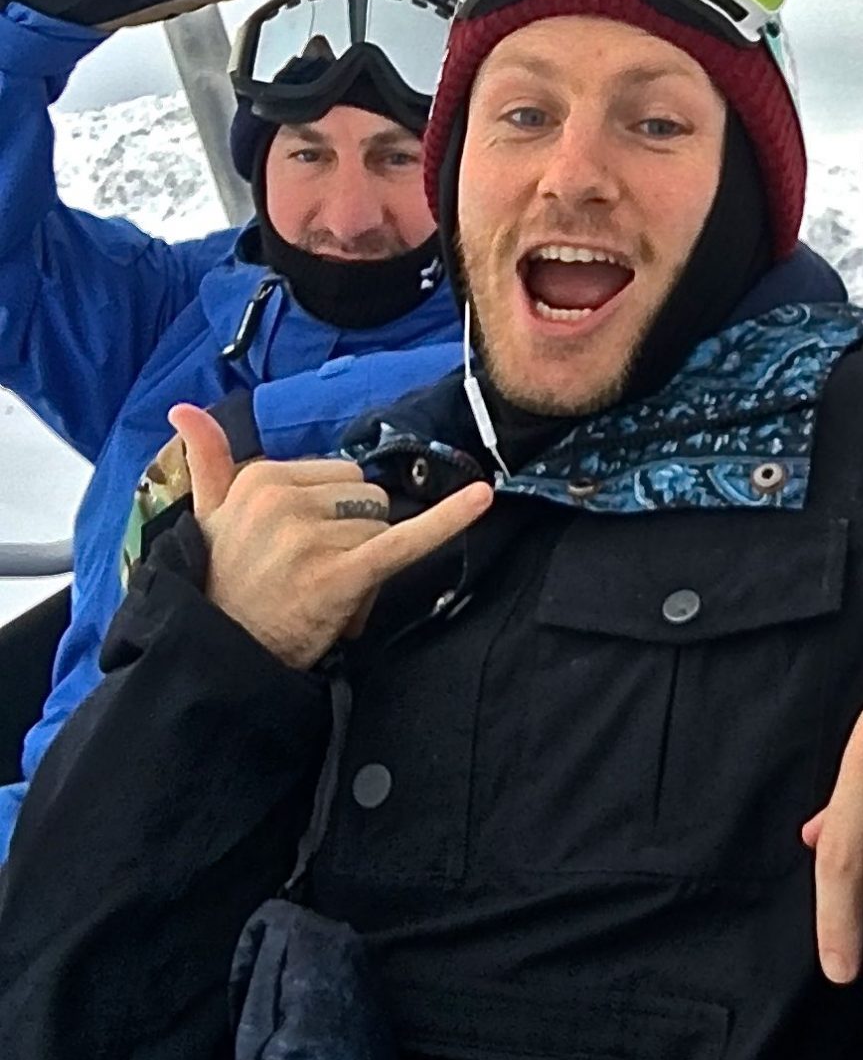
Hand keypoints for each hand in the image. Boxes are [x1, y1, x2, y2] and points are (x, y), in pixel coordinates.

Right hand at [169, 402, 490, 670]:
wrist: (218, 653)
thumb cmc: (223, 582)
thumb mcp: (206, 515)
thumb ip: (208, 458)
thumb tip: (185, 406)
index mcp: (259, 476)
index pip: (339, 474)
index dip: (332, 516)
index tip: (296, 549)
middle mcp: (283, 498)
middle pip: (367, 497)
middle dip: (354, 535)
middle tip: (312, 574)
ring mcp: (311, 536)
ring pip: (382, 526)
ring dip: (366, 561)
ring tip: (325, 592)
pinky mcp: (341, 573)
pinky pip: (405, 539)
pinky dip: (448, 519)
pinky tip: (482, 497)